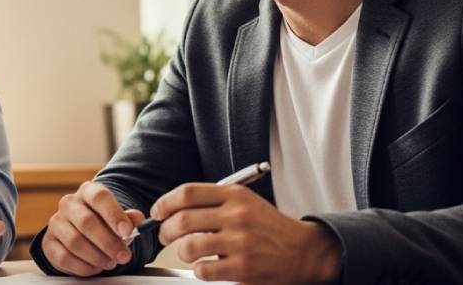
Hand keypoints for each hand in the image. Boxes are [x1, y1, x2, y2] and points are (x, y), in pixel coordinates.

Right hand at [41, 181, 145, 275]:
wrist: (79, 233)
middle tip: (123, 256)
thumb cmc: (102, 224)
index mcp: (88, 192)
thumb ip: (128, 219)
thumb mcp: (117, 218)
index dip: (114, 214)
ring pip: (75, 241)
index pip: (99, 197)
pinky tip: (95, 267)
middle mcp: (69, 203)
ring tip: (110, 263)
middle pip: (86, 222)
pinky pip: (64, 257)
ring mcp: (56, 222)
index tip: (128, 232)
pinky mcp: (48, 243)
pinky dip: (83, 267)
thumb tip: (137, 218)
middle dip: (108, 242)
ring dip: (97, 256)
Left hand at [151, 183, 340, 284]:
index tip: (158, 212)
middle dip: (165, 230)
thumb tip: (172, 209)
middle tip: (165, 236)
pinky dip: (199, 270)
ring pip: (189, 246)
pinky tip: (206, 267)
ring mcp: (240, 243)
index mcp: (235, 195)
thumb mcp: (245, 202)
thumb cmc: (269, 227)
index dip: (165, 203)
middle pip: (182, 220)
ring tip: (188, 252)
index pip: (188, 193)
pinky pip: (204, 270)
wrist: (305, 251)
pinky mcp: (243, 269)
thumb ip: (213, 202)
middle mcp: (237, 216)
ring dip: (182, 252)